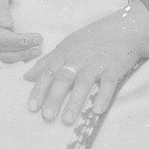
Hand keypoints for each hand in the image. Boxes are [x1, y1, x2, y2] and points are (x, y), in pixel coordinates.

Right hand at [0, 0, 41, 62]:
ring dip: (19, 55)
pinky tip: (27, 52)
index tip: (32, 39)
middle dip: (21, 48)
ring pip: (0, 55)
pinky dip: (14, 55)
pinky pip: (0, 55)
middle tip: (38, 43)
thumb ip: (0, 9)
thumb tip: (9, 25)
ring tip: (36, 50)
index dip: (14, 40)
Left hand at [23, 0, 148, 124]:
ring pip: (83, 83)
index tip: (31, 107)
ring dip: (74, 102)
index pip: (48, 72)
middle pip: (63, 79)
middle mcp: (78, 59)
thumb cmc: (90, 39)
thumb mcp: (66, 46)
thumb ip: (47, 62)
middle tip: (46, 116)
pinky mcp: (113, 68)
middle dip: (53, 98)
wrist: (122, 29)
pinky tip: (97, 110)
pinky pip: (108, 84)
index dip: (39, 90)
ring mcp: (96, 64)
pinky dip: (103, 96)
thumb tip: (26, 77)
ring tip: (67, 120)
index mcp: (64, 54)